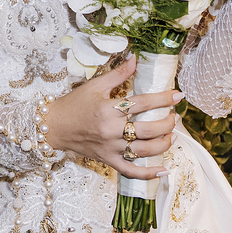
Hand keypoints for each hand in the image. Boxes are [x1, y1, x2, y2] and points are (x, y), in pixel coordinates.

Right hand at [44, 55, 180, 179]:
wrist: (53, 126)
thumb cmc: (74, 104)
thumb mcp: (95, 85)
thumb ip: (118, 73)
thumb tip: (136, 58)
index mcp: (109, 109)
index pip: (143, 103)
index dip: (163, 99)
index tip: (178, 96)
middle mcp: (111, 130)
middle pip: (148, 129)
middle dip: (167, 123)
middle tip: (175, 116)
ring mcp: (110, 148)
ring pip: (144, 151)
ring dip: (163, 143)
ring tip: (172, 135)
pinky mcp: (108, 161)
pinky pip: (130, 171)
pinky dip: (148, 174)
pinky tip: (163, 170)